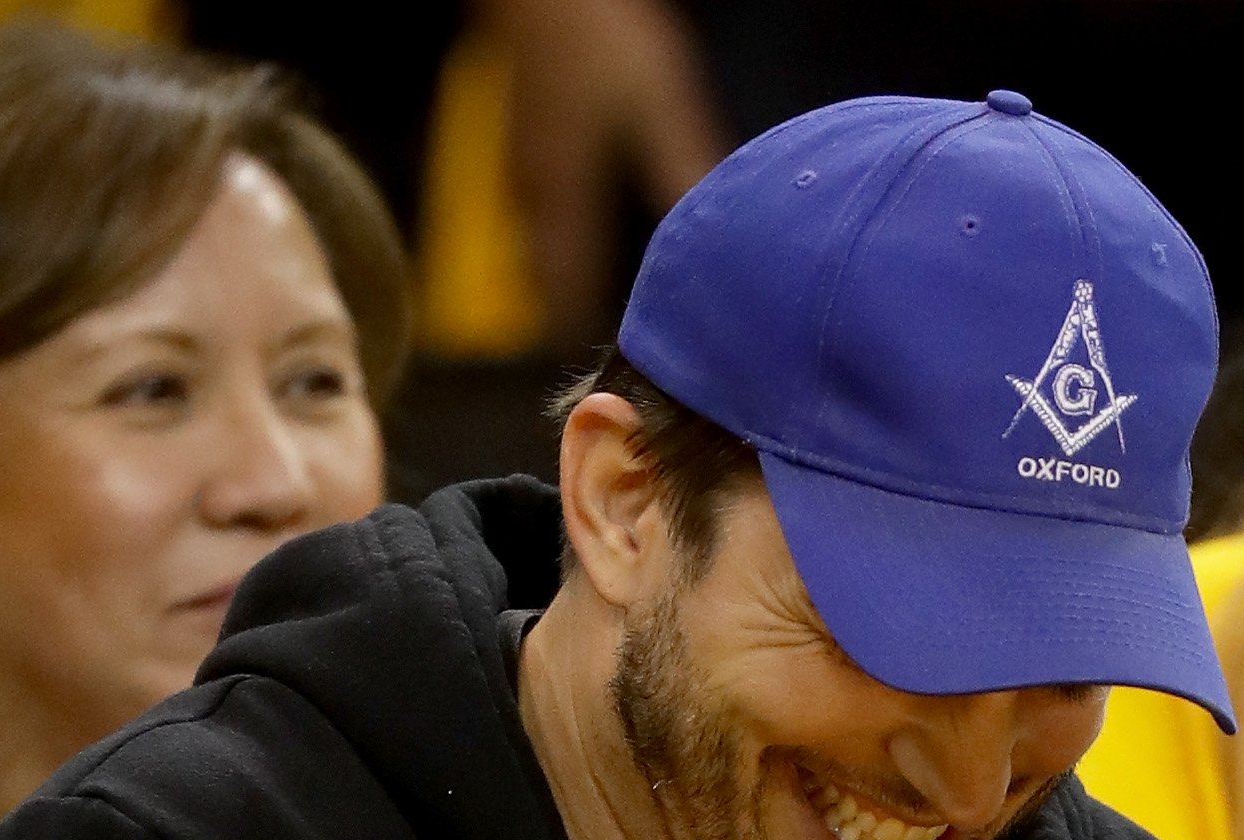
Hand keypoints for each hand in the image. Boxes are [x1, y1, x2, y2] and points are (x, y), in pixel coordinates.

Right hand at [488, 0, 725, 337]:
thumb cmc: (604, 44)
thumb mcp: (658, 107)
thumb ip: (682, 173)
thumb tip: (717, 244)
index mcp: (566, 200)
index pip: (570, 294)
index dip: (591, 345)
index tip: (613, 391)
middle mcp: (536, 197)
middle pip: (550, 282)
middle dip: (577, 323)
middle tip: (607, 366)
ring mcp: (526, 171)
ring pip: (540, 251)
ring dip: (566, 284)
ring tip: (595, 320)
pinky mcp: (529, 146)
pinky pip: (542, 217)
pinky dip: (562, 243)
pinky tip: (584, 243)